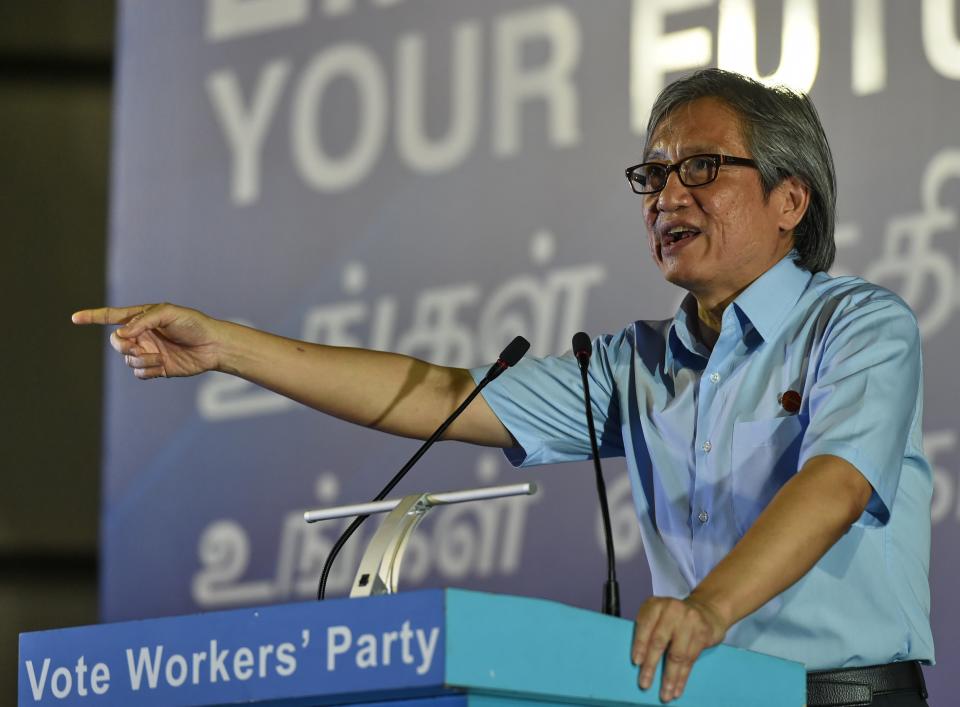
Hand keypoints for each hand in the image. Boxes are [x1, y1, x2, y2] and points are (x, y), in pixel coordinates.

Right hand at [71, 303, 222, 378]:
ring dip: (140, 359)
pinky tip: (163, 365)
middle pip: (116, 342)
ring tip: (159, 357)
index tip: (74, 318)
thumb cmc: (193, 324)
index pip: (112, 317)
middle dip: (123, 345)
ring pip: (127, 360)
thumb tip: (122, 333)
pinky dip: (147, 370)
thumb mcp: (168, 313)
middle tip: (137, 345)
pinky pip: (139, 373)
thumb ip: (143, 320)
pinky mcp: (156, 368)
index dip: (93, 317)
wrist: (212, 346)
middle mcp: (142, 335)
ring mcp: (148, 351)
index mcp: (142, 318)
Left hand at [631, 595, 727, 702]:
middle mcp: (672, 610)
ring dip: (669, 678)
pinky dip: (682, 677)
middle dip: (651, 665)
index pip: (645, 626)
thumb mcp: (658, 615)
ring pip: (677, 655)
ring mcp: (690, 621)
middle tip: (644, 683)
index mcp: (656, 605)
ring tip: (665, 694)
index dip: (640, 645)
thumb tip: (638, 660)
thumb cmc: (674, 616)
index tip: (636, 662)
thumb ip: (648, 630)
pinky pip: (690, 660)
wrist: (707, 610)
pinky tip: (677, 689)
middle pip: (659, 641)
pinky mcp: (703, 634)